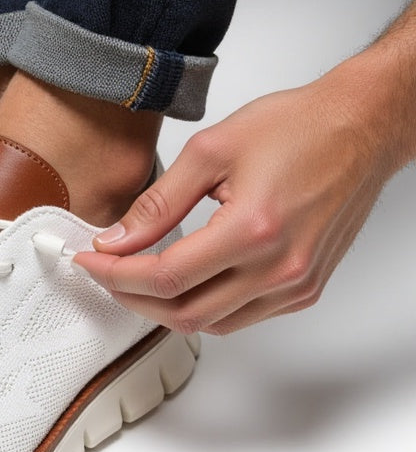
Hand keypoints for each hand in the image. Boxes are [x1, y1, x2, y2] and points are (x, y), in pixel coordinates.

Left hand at [73, 64, 399, 334]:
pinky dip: (204, 307)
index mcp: (254, 230)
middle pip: (184, 312)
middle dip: (132, 297)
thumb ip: (157, 204)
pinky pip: (241, 317)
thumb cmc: (298, 127)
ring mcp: (296, 284)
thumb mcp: (210, 152)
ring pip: (211, 324)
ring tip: (136, 278)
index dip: (116, 274)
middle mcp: (280, 267)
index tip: (90, 260)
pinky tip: (183, 282)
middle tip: (105, 271)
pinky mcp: (305, 288)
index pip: (165, 276)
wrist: (360, 127)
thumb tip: (116, 239)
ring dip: (165, 308)